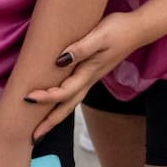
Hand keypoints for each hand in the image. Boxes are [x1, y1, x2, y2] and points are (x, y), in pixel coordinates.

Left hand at [23, 12, 146, 141]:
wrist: (138, 30)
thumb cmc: (118, 29)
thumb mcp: (99, 35)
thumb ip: (81, 48)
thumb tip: (59, 61)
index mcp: (90, 72)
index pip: (64, 91)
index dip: (46, 96)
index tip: (28, 97)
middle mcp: (90, 79)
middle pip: (68, 106)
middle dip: (50, 122)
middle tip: (33, 137)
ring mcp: (92, 77)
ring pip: (72, 101)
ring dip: (56, 115)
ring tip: (42, 126)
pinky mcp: (93, 71)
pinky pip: (75, 92)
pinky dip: (63, 101)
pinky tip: (57, 101)